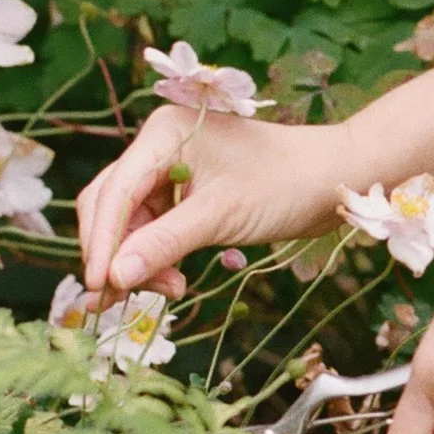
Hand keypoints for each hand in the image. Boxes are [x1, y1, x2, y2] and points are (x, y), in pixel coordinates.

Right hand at [75, 106, 353, 297]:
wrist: (334, 177)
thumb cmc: (284, 185)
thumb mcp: (220, 216)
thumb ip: (163, 244)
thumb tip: (113, 278)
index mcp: (162, 134)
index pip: (113, 192)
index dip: (100, 243)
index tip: (98, 287)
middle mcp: (160, 144)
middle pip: (112, 205)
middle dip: (117, 253)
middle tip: (125, 299)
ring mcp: (172, 166)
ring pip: (131, 220)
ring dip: (140, 259)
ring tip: (171, 289)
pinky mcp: (188, 189)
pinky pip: (155, 225)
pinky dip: (158, 254)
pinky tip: (175, 280)